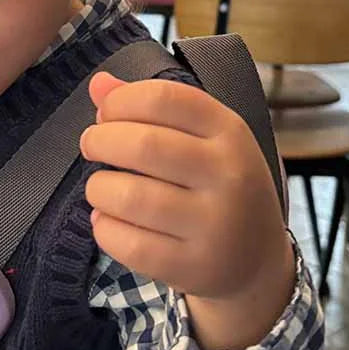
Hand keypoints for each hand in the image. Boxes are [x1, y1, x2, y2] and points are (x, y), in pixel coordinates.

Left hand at [81, 73, 293, 349]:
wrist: (257, 260)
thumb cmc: (218, 186)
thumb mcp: (202, 140)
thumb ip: (152, 108)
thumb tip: (98, 83)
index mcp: (230, 132)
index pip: (164, 99)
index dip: (121, 101)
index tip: (105, 113)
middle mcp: (228, 175)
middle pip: (142, 145)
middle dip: (100, 141)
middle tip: (91, 146)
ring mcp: (214, 225)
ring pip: (129, 196)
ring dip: (98, 188)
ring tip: (101, 188)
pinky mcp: (194, 267)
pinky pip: (129, 244)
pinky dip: (104, 228)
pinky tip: (108, 220)